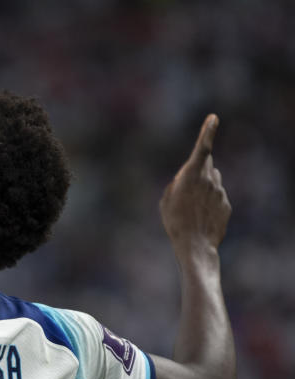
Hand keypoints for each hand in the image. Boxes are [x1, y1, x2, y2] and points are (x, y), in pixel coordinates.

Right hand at [159, 114, 231, 258]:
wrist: (195, 246)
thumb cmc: (175, 222)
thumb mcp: (166, 200)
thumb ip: (177, 183)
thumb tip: (187, 178)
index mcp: (191, 175)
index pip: (202, 148)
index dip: (208, 131)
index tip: (214, 118)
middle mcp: (209, 180)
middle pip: (206, 165)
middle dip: (198, 170)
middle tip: (186, 190)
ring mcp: (220, 192)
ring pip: (212, 181)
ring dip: (204, 188)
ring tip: (192, 209)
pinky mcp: (226, 204)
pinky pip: (217, 197)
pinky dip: (210, 203)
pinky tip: (201, 218)